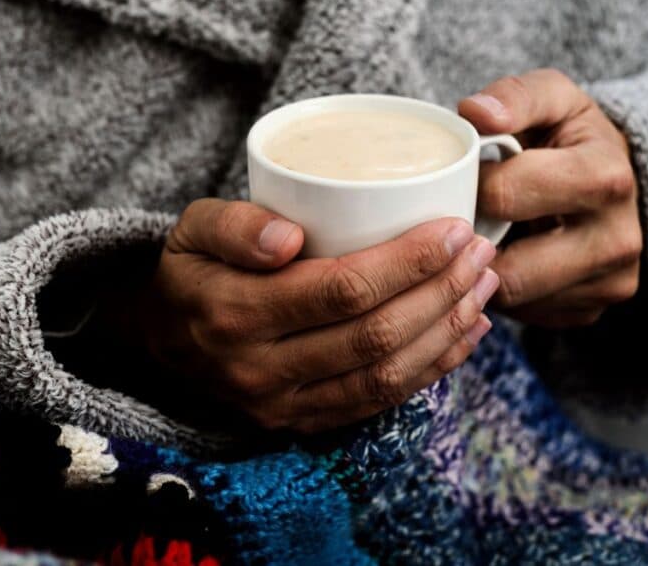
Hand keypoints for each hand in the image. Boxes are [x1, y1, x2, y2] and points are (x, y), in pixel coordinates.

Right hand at [144, 199, 498, 432]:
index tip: (452, 229)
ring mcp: (283, 405)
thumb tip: (288, 238)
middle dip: (441, 292)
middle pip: (375, 335)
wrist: (163, 339)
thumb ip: (234, 225)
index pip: (341, 290)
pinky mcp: (302, 422)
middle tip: (480, 251)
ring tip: (484, 287)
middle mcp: (260, 370)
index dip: (407, 262)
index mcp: (234, 313)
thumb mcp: (192, 228)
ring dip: (446, 331)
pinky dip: (431, 369)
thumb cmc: (191, 270)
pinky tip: (465, 334)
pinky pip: (378, 403)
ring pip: (385, 375)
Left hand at [458, 69, 642, 327]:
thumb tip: (474, 113)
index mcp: (605, 178)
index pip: (504, 196)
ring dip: (480, 273)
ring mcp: (609, 284)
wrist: (613, 176)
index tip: (459, 176)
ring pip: (511, 299)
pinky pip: (523, 316)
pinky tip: (500, 258)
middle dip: (470, 243)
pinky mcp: (590, 311)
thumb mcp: (551, 97)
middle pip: (509, 267)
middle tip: (455, 218)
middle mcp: (618, 240)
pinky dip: (500, 293)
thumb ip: (514, 97)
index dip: (467, 185)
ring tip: (474, 237)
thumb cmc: (569, 134)